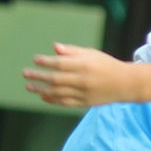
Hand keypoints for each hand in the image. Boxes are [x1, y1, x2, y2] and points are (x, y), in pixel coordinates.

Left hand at [23, 44, 141, 107]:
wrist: (125, 83)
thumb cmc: (105, 65)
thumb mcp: (91, 53)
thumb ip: (72, 51)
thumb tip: (55, 48)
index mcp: (84, 64)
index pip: (60, 63)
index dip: (45, 62)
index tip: (35, 60)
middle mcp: (82, 79)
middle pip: (55, 79)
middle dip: (38, 76)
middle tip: (25, 74)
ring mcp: (83, 93)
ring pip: (57, 93)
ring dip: (41, 90)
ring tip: (29, 86)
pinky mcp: (84, 103)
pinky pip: (64, 102)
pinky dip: (52, 100)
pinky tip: (43, 96)